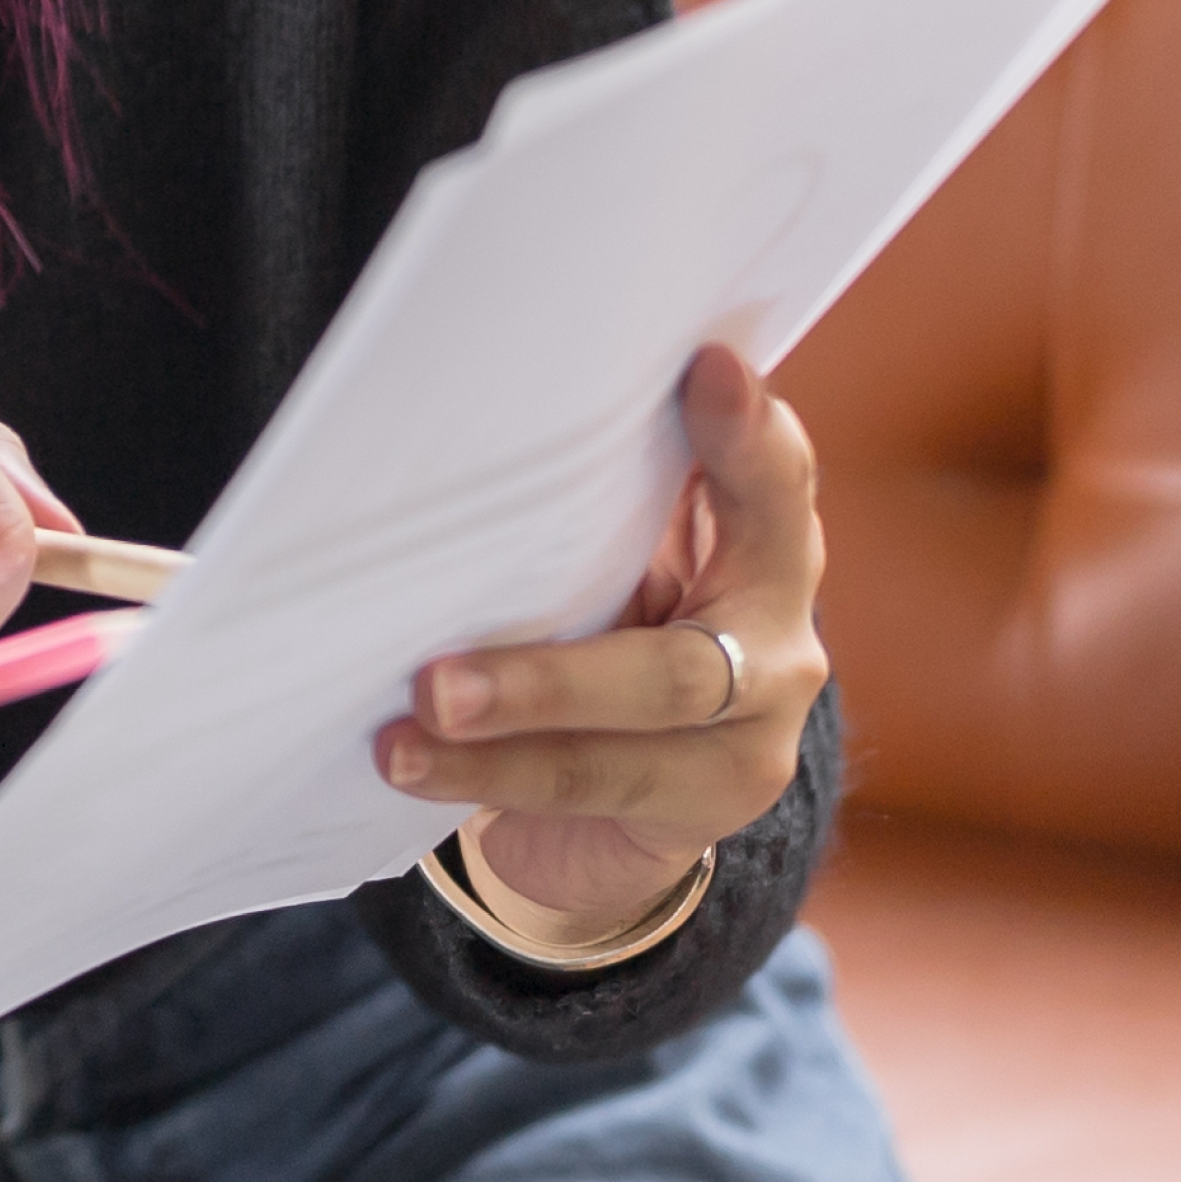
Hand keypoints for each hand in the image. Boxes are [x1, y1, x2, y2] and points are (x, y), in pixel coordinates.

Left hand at [371, 343, 830, 939]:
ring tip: (405, 729)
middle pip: (681, 669)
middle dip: (550, 681)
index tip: (710, 369)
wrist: (628, 791)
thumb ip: (592, 507)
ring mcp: (748, 745)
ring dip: (502, 741)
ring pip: (622, 749)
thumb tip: (471, 429)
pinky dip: (491, 778)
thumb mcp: (617, 554)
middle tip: (436, 684)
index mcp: (761, 553)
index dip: (751, 437)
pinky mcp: (700, 812)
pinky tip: (412, 763)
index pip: (773, 489)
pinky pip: (590, 795)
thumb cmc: (606, 622)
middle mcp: (775, 648)